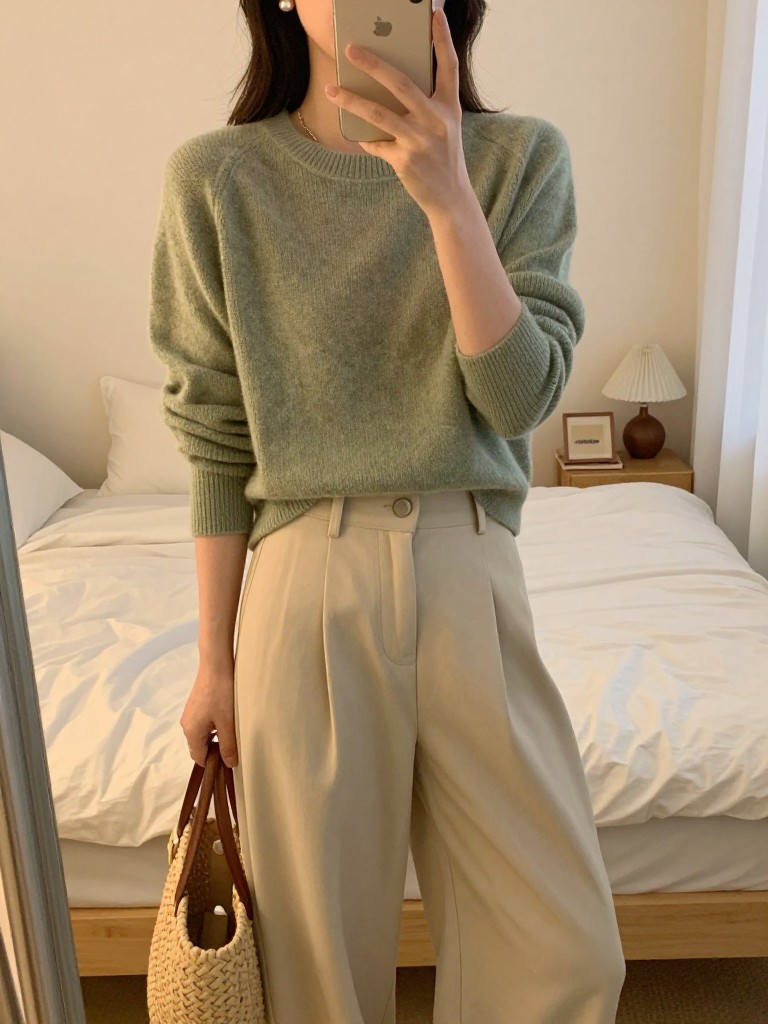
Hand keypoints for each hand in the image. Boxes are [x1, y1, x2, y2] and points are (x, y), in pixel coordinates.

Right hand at [180, 659, 238, 767]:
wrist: (216, 665)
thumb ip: (228, 746)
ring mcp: (190, 714)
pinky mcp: (196, 705)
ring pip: (203, 735)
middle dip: (215, 750)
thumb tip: (230, 764)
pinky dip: (214, 726)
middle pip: (200, 747)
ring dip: (216, 737)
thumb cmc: (221, 693)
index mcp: (191, 732)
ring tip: (233, 730)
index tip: (230, 761)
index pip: (199, 758)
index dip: (214, 763)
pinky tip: (227, 718)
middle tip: (234, 745)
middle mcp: (186, 724)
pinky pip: (203, 723)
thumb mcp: (228, 723)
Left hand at [324, 7, 471, 218]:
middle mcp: (437, 121)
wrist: (450, 199)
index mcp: (450, 108)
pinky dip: (366, 139)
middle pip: (401, 83)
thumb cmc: (443, 158)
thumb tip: (386, 88)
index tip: (434, 14)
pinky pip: (376, 143)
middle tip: (351, 49)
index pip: (449, 67)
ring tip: (331, 90)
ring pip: (378, 113)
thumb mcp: (443, 128)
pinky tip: (359, 136)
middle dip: (373, 64)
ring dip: (351, 100)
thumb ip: (424, 107)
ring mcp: (420, 141)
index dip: (443, 39)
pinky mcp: (405, 161)